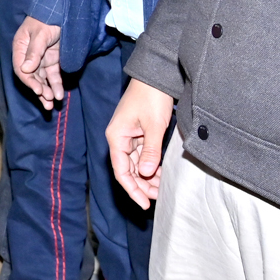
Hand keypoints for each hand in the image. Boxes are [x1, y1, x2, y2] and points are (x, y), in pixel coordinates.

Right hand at [13, 16, 64, 107]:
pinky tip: (59, 95)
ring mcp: (41, 60)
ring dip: (46, 92)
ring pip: (42, 80)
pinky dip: (55, 85)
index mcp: (20, 48)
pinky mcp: (52, 61)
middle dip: (39, 90)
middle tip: (48, 101)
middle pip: (31, 77)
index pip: (21, 69)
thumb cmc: (46, 20)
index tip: (38, 90)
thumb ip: (34, 51)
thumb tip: (25, 70)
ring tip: (51, 104)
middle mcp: (29, 56)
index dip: (29, 81)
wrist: (60, 11)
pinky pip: (53, 76)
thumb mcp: (40, 34)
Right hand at [106, 77, 174, 208]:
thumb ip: (150, 151)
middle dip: (142, 186)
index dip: (132, 190)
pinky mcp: (138, 133)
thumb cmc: (151, 97)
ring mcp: (129, 136)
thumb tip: (146, 174)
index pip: (122, 171)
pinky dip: (151, 165)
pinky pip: (143, 155)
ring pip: (136, 164)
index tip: (145, 204)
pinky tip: (162, 173)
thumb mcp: (154, 126)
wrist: (155, 76)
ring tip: (163, 187)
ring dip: (148, 177)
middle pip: (128, 170)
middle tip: (159, 197)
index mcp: (116, 137)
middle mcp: (119, 138)